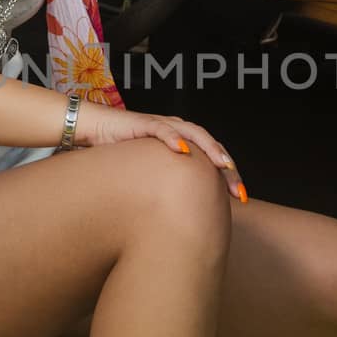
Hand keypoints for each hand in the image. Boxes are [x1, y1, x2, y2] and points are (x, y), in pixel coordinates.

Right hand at [70, 100, 247, 201]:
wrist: (97, 130)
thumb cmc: (124, 153)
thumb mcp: (152, 173)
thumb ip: (169, 184)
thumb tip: (183, 212)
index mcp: (184, 143)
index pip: (213, 158)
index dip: (228, 176)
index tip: (239, 198)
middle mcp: (179, 132)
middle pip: (211, 146)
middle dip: (227, 167)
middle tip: (238, 191)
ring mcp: (164, 126)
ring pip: (195, 134)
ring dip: (210, 149)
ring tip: (223, 165)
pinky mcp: (144, 124)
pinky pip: (161, 129)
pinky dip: (173, 138)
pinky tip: (183, 150)